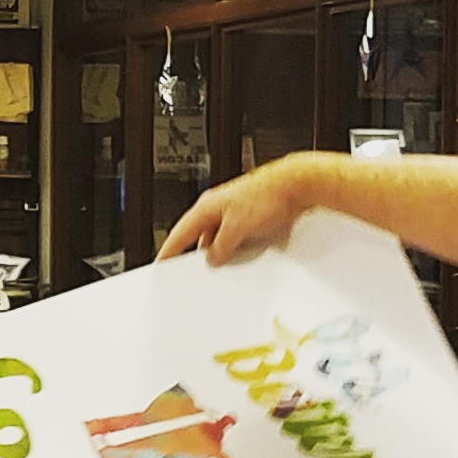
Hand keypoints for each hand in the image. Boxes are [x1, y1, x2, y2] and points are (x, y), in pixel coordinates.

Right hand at [156, 154, 321, 266]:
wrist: (297, 185)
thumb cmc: (268, 194)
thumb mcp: (237, 228)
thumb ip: (221, 246)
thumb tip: (214, 257)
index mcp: (207, 207)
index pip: (179, 233)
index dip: (168, 251)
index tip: (161, 264)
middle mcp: (218, 208)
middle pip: (201, 238)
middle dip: (201, 255)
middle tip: (199, 271)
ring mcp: (235, 212)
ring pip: (221, 239)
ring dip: (225, 251)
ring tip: (230, 262)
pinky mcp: (251, 217)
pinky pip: (237, 238)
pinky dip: (239, 248)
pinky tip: (246, 255)